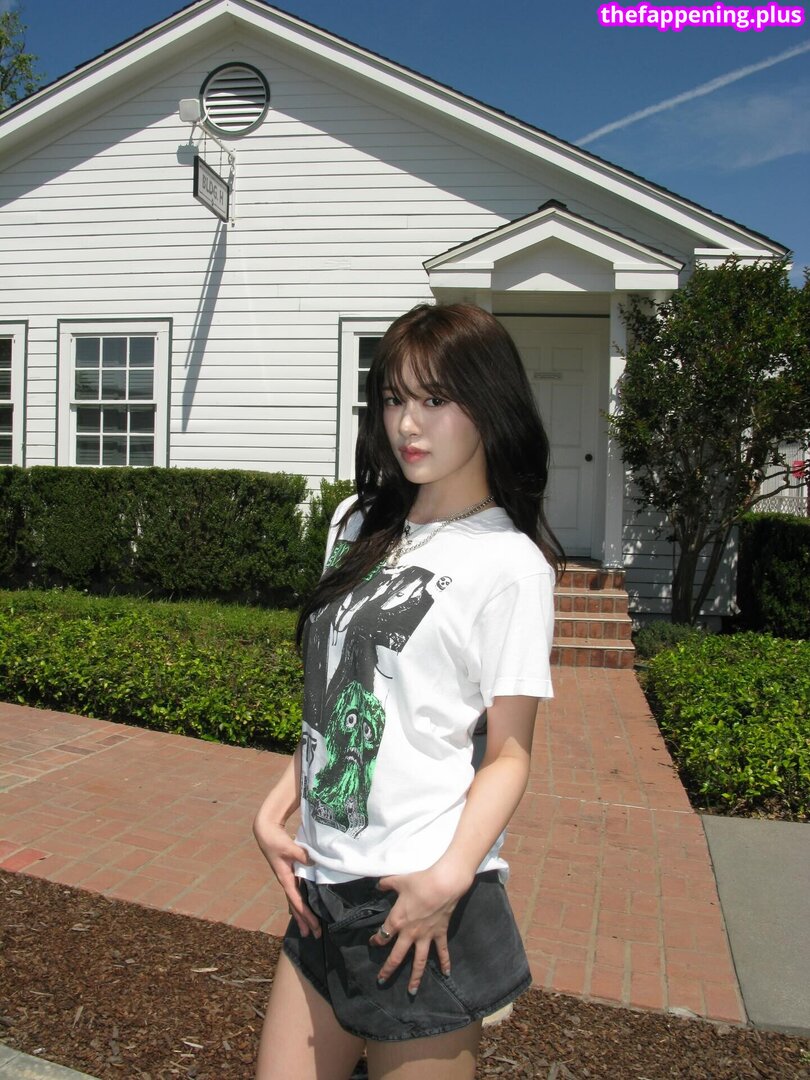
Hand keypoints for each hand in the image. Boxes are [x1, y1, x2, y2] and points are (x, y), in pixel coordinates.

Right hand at [252, 818, 319, 937]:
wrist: (266, 832)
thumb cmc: (276, 840)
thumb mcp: (289, 847)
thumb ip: (301, 855)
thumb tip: (313, 863)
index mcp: (285, 879)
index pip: (297, 901)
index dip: (306, 914)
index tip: (314, 925)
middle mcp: (286, 882)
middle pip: (295, 906)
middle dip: (304, 921)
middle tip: (314, 935)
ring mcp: (287, 878)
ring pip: (295, 901)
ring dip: (302, 915)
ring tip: (308, 929)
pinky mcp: (289, 873)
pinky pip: (296, 892)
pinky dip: (300, 903)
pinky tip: (304, 908)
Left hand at [368, 863, 473, 993]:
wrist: (443, 885)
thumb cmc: (420, 882)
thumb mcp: (399, 881)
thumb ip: (387, 884)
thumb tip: (378, 884)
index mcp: (397, 920)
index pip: (383, 935)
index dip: (376, 940)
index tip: (373, 943)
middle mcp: (410, 933)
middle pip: (397, 956)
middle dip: (388, 969)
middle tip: (381, 980)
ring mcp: (426, 936)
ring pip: (419, 961)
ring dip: (415, 977)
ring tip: (411, 991)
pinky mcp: (439, 934)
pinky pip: (442, 951)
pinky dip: (445, 962)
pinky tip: (446, 974)